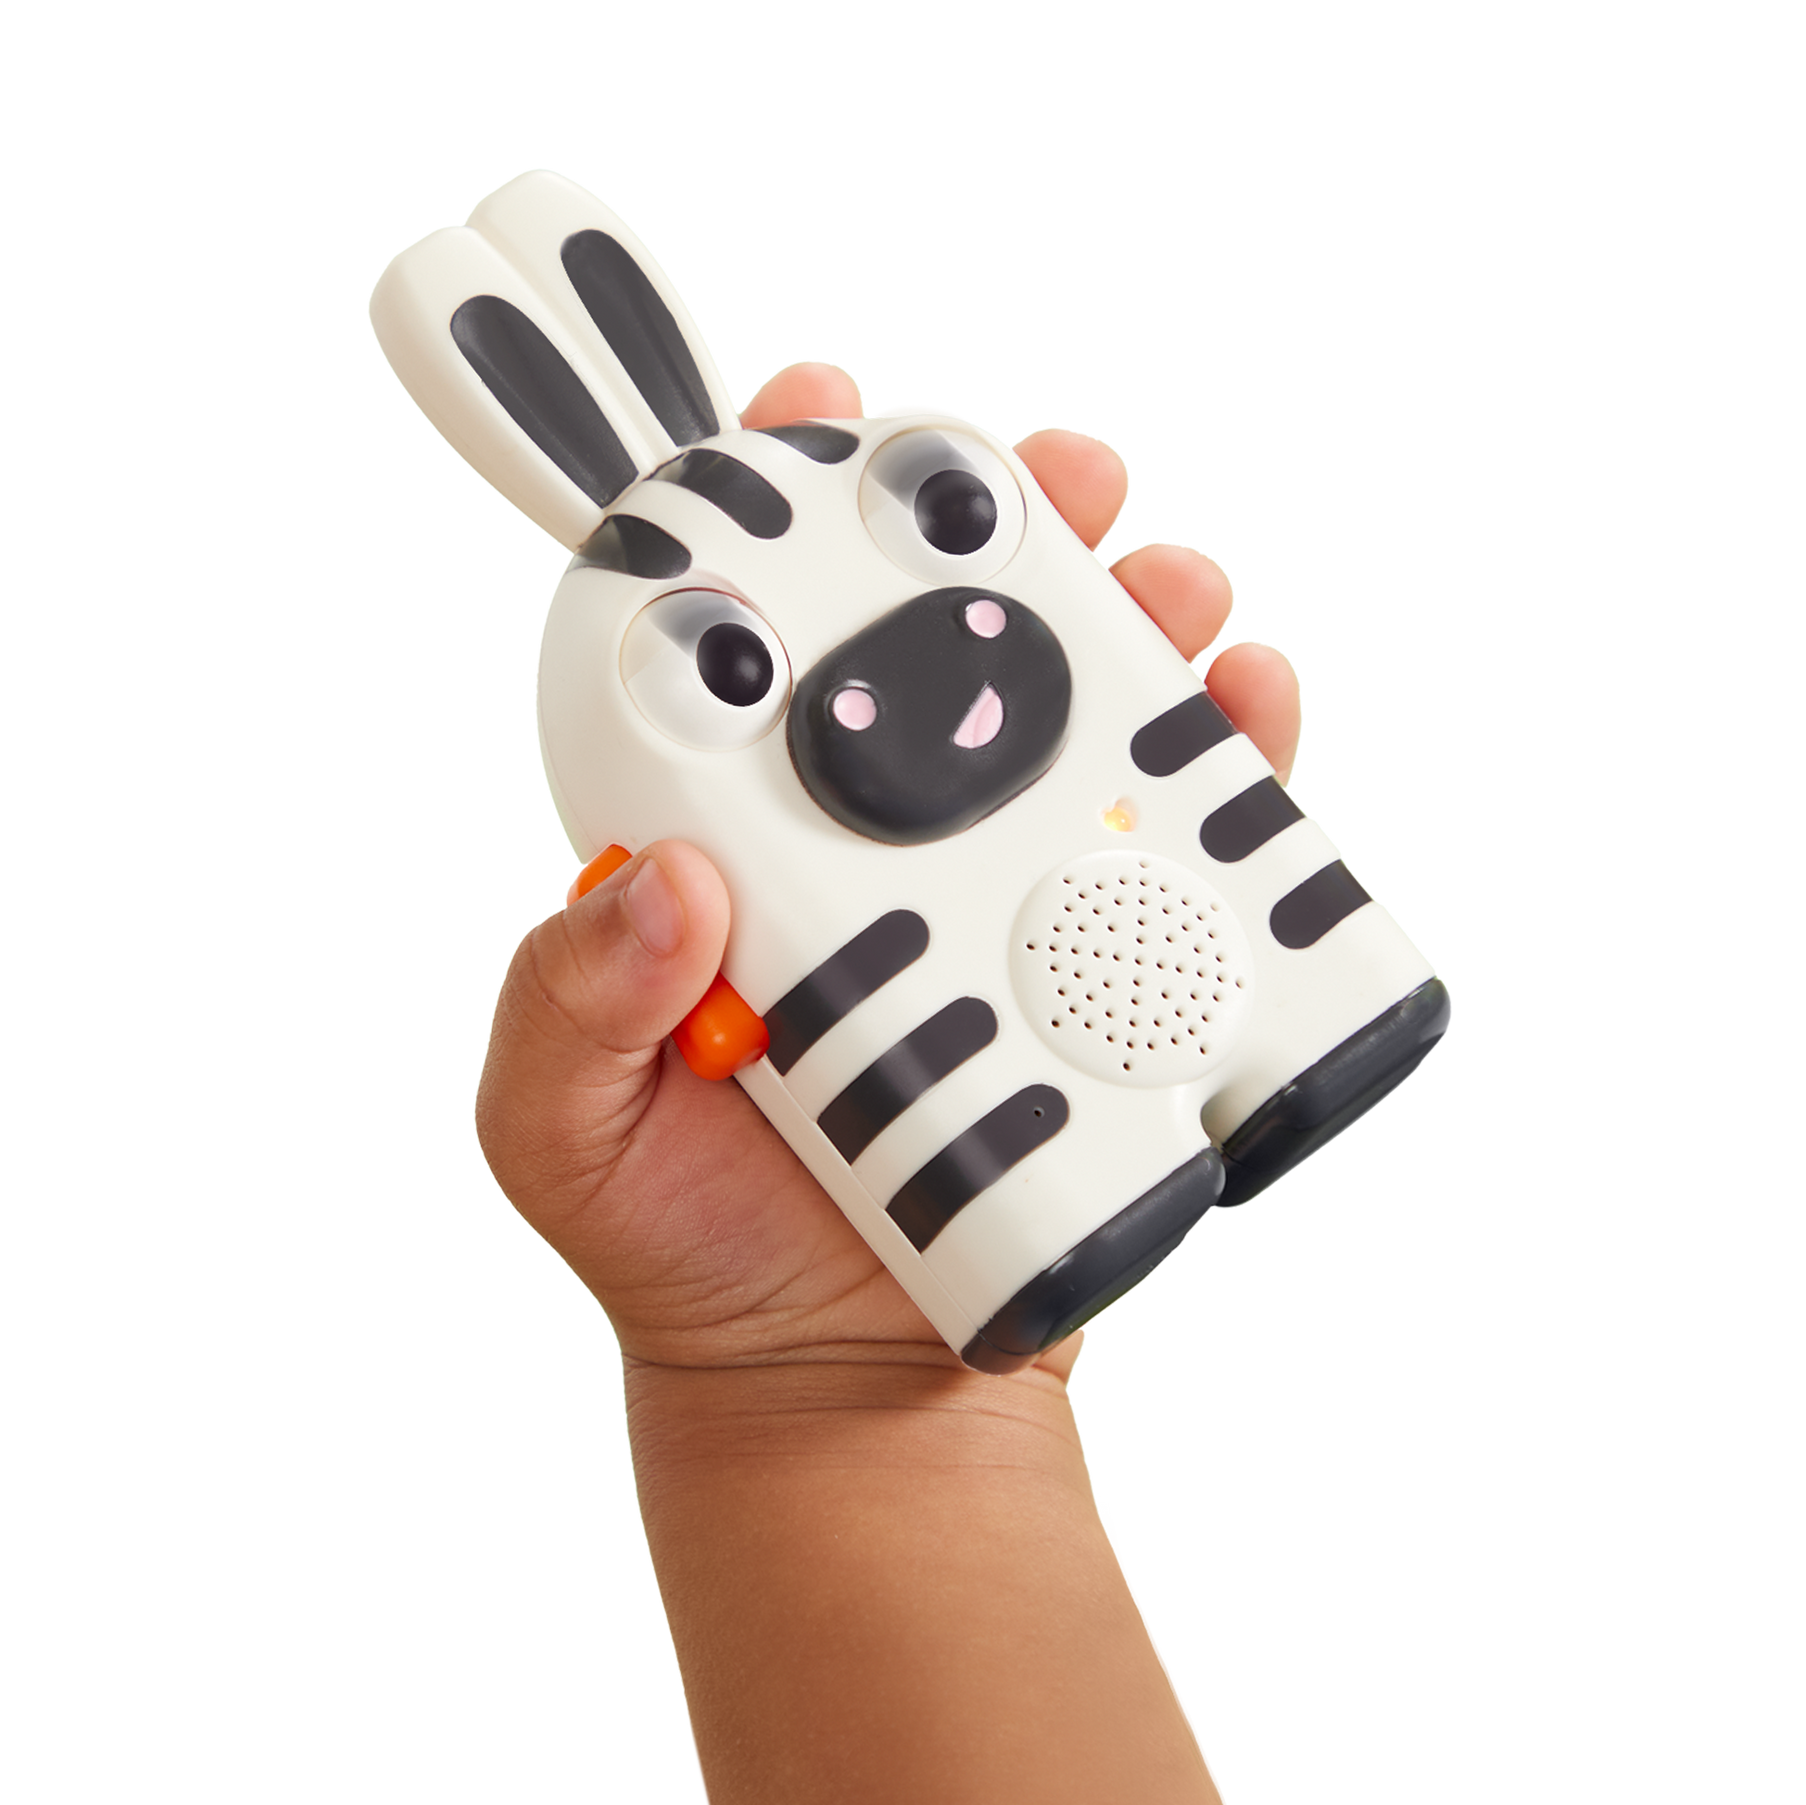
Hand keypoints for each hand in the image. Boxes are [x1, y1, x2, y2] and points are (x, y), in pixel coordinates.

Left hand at [470, 360, 1305, 1396]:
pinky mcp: (1092, 983)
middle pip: (935, 651)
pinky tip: (1245, 708)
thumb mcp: (560, 1131)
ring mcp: (988, 910)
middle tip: (1055, 474)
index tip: (810, 413)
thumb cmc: (684, 1245)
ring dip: (1131, 628)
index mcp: (733, 847)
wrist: (843, 1391)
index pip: (748, 654)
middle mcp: (868, 851)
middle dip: (996, 534)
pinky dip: (1224, 774)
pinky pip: (1171, 858)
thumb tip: (659, 882)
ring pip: (1071, 729)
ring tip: (1174, 583)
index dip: (773, 522)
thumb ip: (567, 1001)